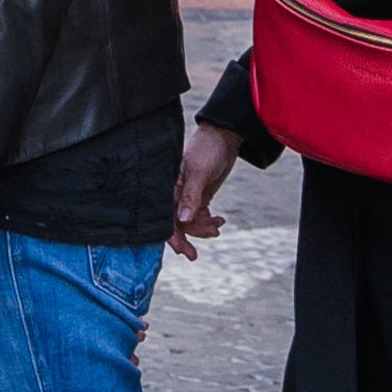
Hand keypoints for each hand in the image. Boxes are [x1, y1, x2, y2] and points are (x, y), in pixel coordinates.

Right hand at [171, 125, 240, 257]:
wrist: (225, 136)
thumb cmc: (208, 149)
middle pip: (178, 223)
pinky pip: (201, 215)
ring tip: (218, 227)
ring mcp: (189, 195)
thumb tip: (183, 220)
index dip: (172, 235)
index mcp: (170, 186)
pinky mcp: (200, 196)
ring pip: (191, 221)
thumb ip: (191, 196)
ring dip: (203, 228)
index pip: (166, 216)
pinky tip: (220, 221)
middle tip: (193, 255)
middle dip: (187, 238)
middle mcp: (177, 193)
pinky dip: (210, 221)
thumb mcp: (199, 172)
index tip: (181, 251)